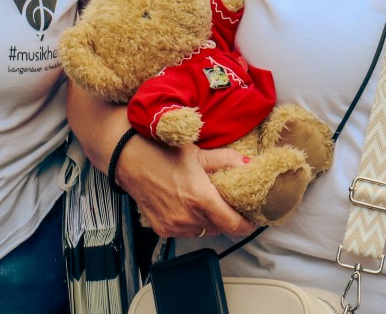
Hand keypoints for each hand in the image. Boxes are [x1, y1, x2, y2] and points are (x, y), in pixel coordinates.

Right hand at [116, 139, 255, 238]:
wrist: (128, 160)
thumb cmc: (163, 152)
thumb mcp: (198, 153)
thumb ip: (226, 161)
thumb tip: (248, 164)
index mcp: (200, 199)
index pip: (232, 224)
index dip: (247, 225)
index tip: (256, 220)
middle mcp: (187, 218)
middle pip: (220, 228)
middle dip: (230, 218)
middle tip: (234, 204)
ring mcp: (173, 226)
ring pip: (204, 231)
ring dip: (212, 221)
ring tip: (212, 203)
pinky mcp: (162, 230)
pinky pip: (187, 232)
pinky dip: (195, 223)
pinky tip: (192, 207)